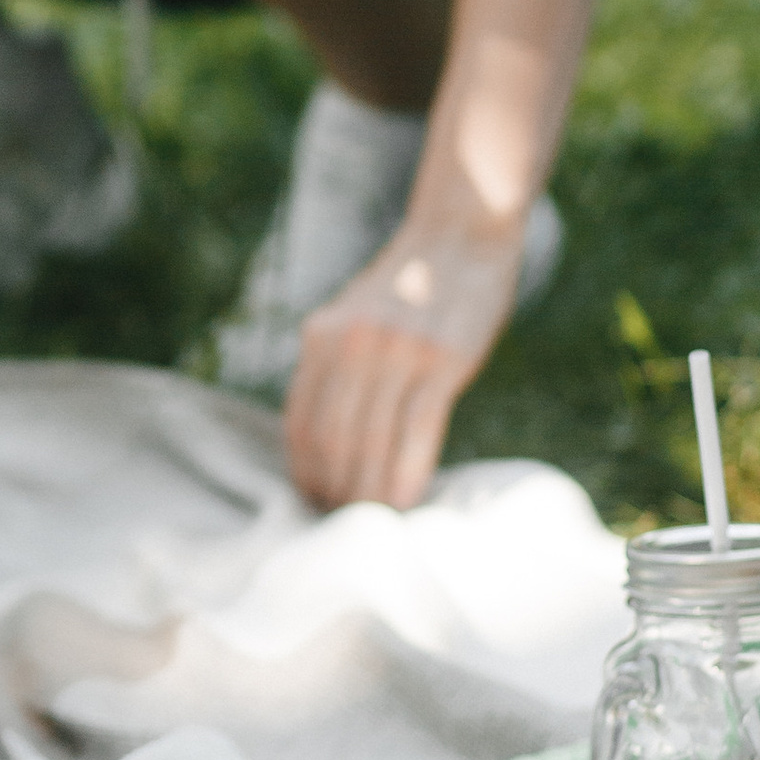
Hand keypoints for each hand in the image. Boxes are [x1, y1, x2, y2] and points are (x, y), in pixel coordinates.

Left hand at [282, 208, 529, 510]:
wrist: (459, 234)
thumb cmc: (407, 289)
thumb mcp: (352, 316)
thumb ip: (335, 366)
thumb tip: (325, 443)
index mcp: (321, 334)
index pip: (301, 421)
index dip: (304, 471)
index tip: (312, 504)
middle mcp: (350, 342)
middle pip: (333, 440)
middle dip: (335, 491)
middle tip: (344, 526)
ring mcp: (397, 351)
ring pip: (371, 442)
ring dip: (369, 493)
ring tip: (373, 525)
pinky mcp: (443, 360)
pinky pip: (417, 432)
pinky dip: (407, 474)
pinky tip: (407, 501)